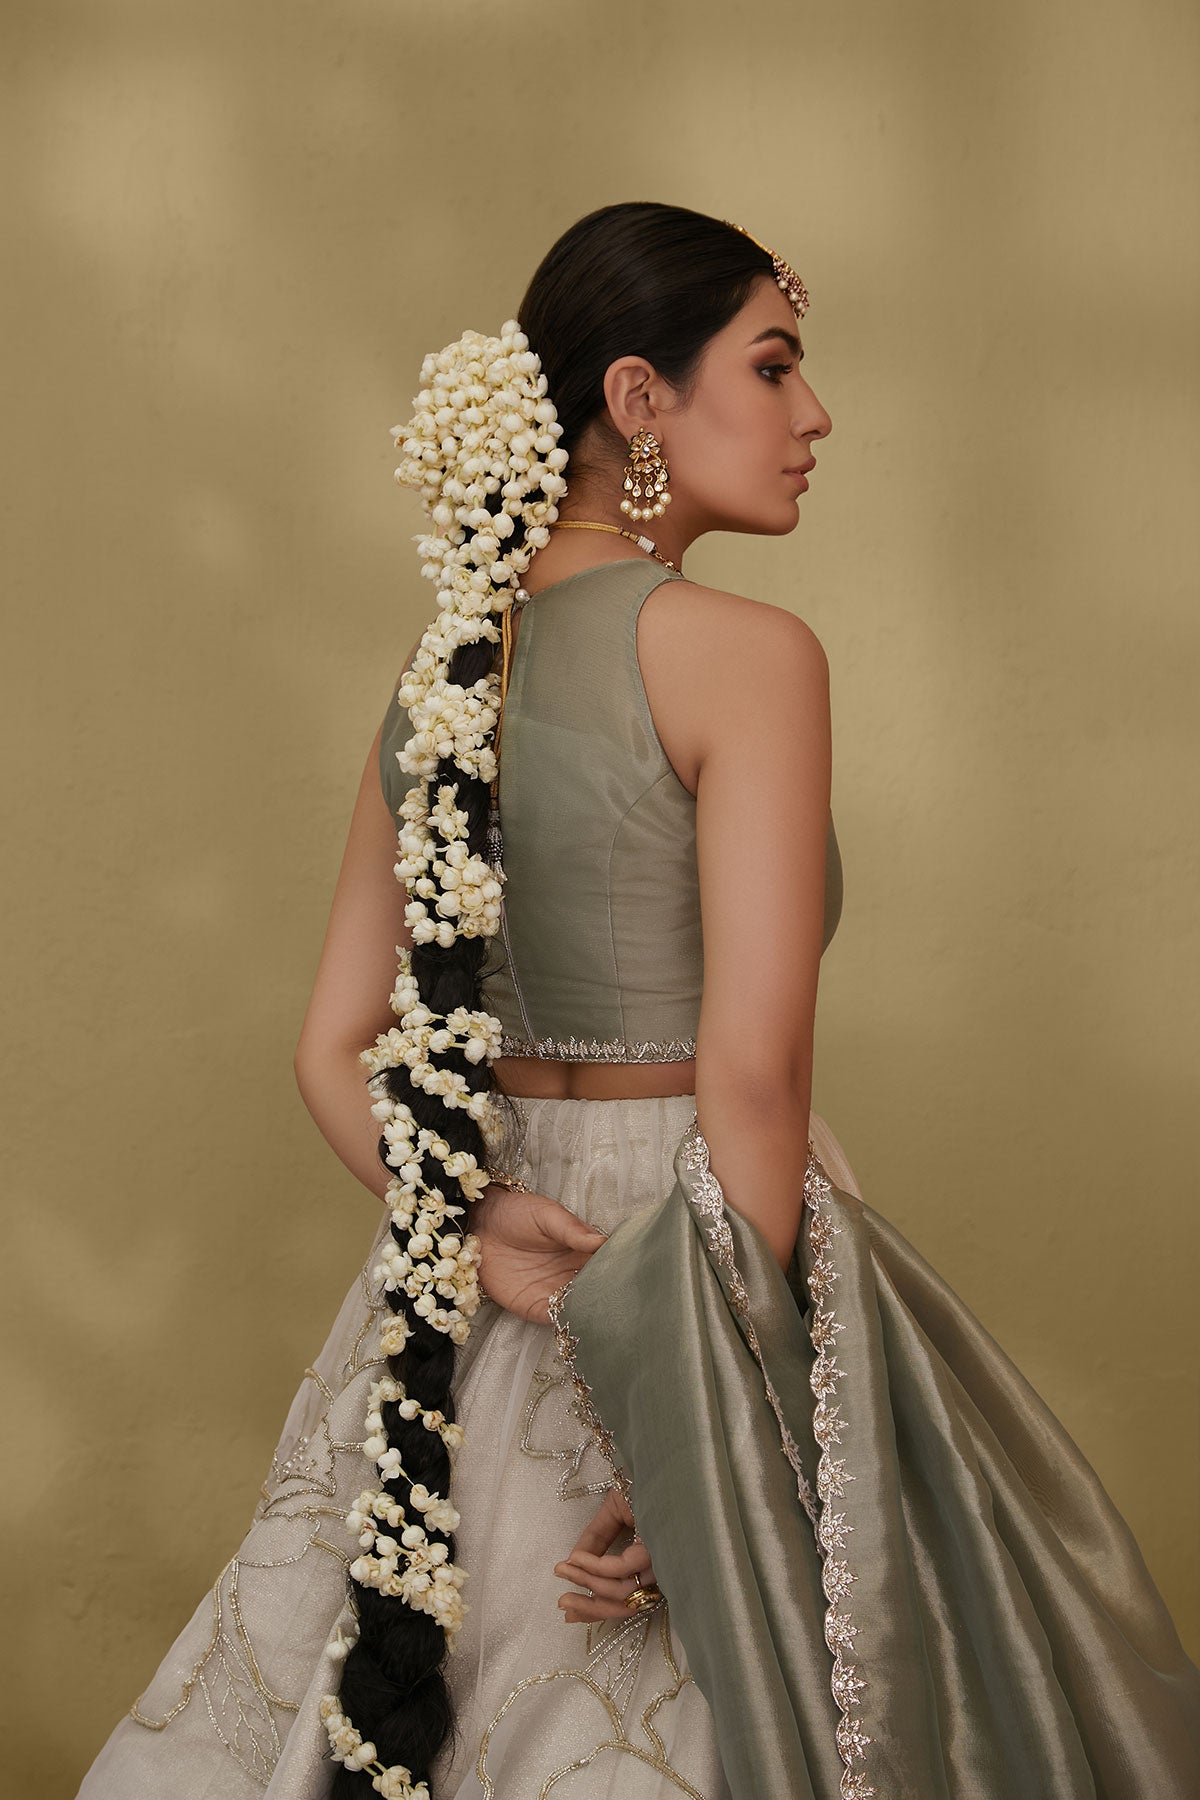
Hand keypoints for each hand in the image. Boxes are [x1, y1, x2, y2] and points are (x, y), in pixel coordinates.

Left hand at [472, 1185, 609, 1325]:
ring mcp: (553, 1290)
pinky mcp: (533, 1305)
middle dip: (606, 1297)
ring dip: (588, 1311)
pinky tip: (571, 1317)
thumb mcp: (547, 1215)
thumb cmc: (516, 1213)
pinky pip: (553, 1317)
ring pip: (578, 1307)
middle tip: (617, 1301)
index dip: (616, 1272)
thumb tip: (602, 1242)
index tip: (626, 1278)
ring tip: (598, 1313)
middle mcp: (571, 1273)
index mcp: (580, 1250)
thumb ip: (573, 1230)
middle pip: (595, 1290)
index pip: (605, 1265)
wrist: (481, 1225)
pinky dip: (563, 1320)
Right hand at [553, 1485, 660, 1622]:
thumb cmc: (643, 1481)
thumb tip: (573, 1562)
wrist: (656, 1458)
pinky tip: (576, 1559)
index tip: (571, 1613)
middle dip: (591, 1607)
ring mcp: (662, 1559)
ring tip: (562, 1571)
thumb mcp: (614, 1512)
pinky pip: (620, 1568)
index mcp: (656, 1560)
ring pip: (621, 1590)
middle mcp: (663, 1566)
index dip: (599, 1607)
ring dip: (585, 1583)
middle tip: (563, 1605)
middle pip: (626, 1602)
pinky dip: (593, 1566)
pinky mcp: (658, 1548)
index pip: (629, 1597)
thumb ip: (597, 1538)